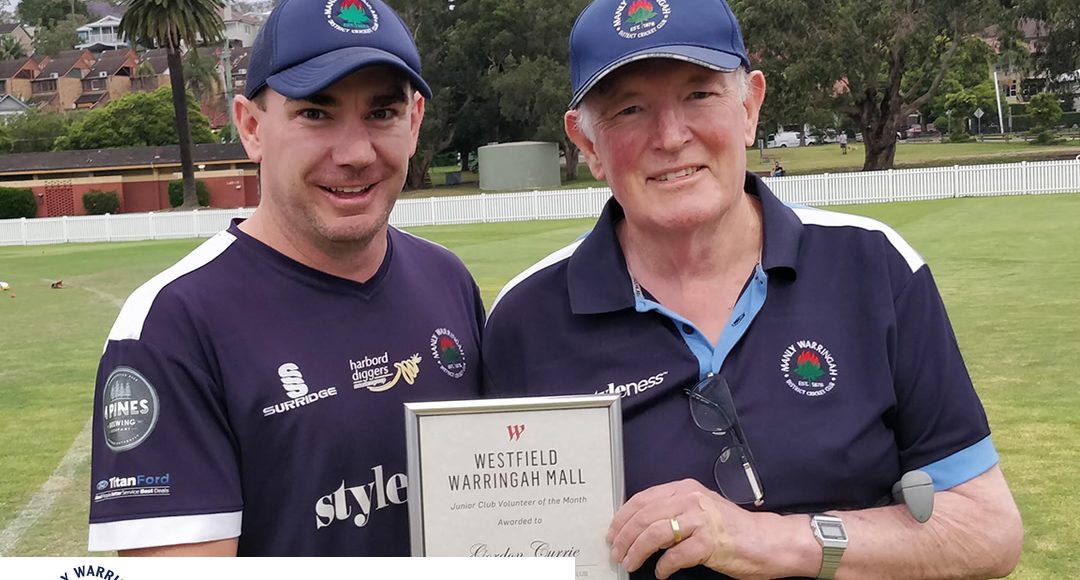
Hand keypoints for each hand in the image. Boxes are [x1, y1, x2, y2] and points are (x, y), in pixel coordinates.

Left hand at [607, 479, 772, 578]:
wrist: (766, 541)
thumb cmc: (731, 528)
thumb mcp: (698, 508)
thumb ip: (672, 510)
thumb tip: (639, 525)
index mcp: (684, 489)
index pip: (642, 499)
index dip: (622, 517)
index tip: (613, 533)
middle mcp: (690, 499)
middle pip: (643, 517)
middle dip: (624, 538)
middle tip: (617, 553)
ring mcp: (700, 520)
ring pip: (653, 534)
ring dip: (636, 552)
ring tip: (631, 564)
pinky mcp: (709, 543)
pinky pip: (674, 556)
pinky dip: (663, 567)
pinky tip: (661, 573)